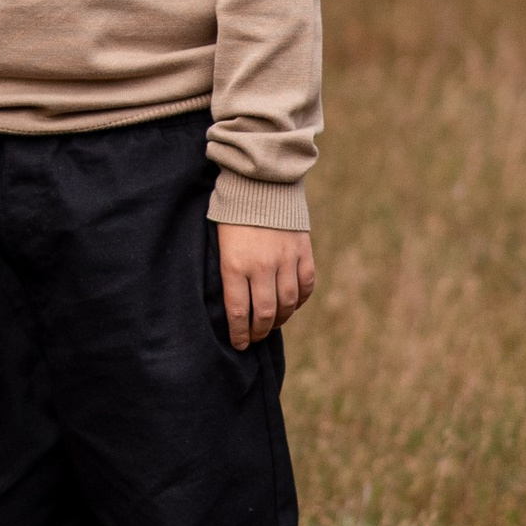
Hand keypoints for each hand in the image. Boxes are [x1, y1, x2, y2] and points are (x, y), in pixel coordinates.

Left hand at [217, 222, 315, 347]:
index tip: (238, 345)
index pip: (238, 312)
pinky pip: (306, 285)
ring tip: (273, 323)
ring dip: (281, 318)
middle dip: (259, 331)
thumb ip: (229, 271)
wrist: (259, 180)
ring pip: (288, 303)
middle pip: (265, 313)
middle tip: (254, 337)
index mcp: (234, 265)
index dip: (239, 334)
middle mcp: (262, 266)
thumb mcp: (219, 242)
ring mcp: (285, 259)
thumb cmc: (232, 212)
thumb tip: (233, 303)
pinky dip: (300, 299)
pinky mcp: (303, 251)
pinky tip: (292, 303)